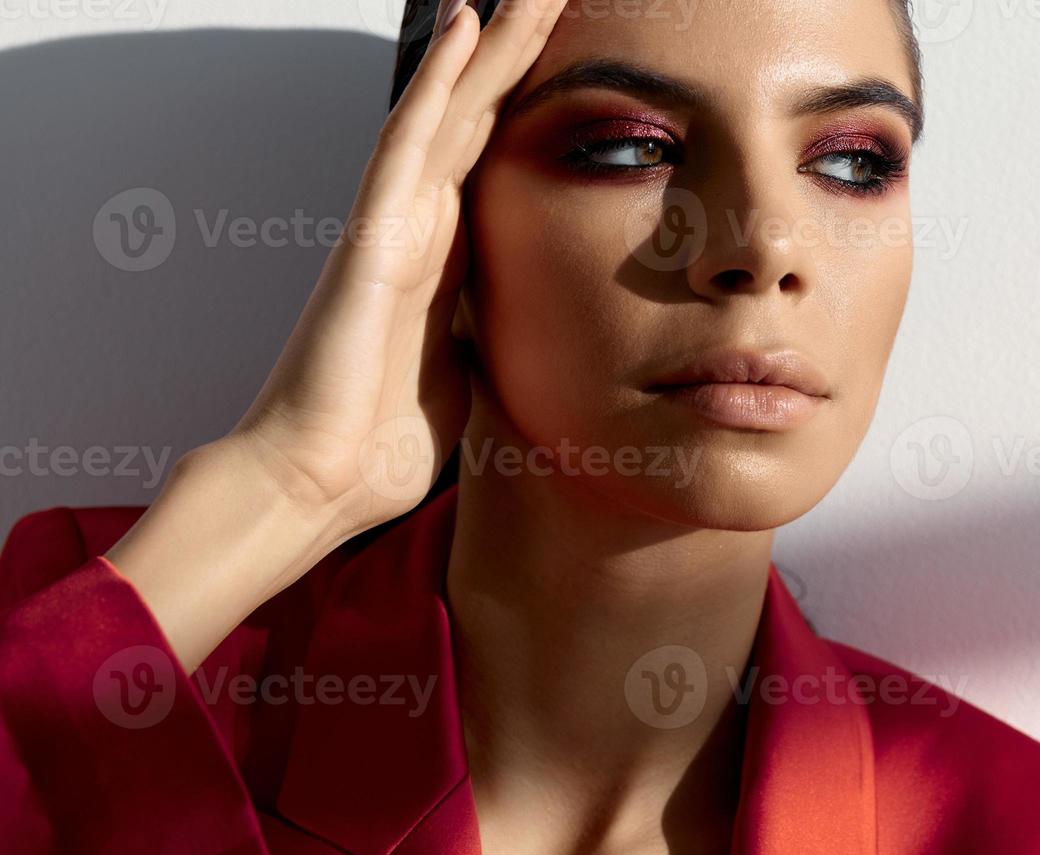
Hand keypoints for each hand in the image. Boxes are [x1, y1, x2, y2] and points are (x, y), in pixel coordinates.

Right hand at [231, 0, 566, 540]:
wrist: (318, 483)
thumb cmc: (380, 442)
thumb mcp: (463, 376)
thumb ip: (483, 336)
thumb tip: (520, 332)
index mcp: (445, 261)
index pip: (496, 162)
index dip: (532, 107)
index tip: (580, 60)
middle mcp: (419, 228)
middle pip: (476, 120)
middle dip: (518, 56)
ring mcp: (392, 225)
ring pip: (448, 111)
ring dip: (488, 45)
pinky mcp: (372, 236)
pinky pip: (408, 142)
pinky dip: (436, 81)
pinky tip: (464, 24)